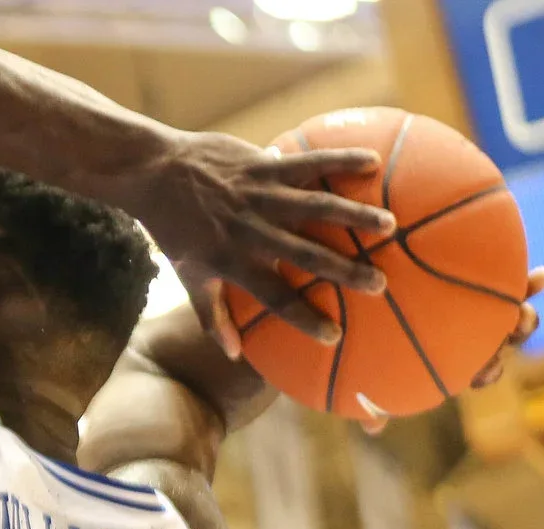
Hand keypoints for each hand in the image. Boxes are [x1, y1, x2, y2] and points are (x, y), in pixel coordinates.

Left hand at [124, 129, 393, 357]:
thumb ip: (212, 315)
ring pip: (313, 205)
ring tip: (389, 225)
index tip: (334, 337)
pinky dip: (340, 159)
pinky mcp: (262, 164)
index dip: (303, 318)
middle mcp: (250, 230)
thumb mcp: (187, 276)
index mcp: (232, 261)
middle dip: (342, 270)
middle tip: (378, 284)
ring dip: (353, 214)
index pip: (273, 297)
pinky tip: (374, 162)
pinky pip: (308, 161)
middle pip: (304, 254)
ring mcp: (258, 195)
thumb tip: (235, 354)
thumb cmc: (174, 230)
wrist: (154, 173)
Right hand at [353, 266, 543, 432]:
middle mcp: (475, 334)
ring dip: (527, 313)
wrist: (375, 284)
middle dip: (512, 335)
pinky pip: (513, 280)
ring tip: (529, 298)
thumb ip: (373, 394)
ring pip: (515, 314)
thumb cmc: (370, 331)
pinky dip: (531, 282)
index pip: (477, 371)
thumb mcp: (369, 364)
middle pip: (501, 342)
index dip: (485, 371)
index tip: (483, 367)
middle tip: (515, 322)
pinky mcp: (489, 279)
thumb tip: (373, 430)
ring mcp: (486, 307)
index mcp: (455, 356)